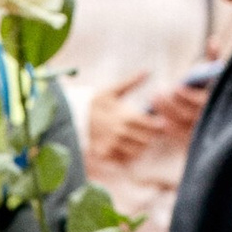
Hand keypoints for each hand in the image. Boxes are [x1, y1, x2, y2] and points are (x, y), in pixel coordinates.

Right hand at [86, 71, 201, 169]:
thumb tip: (147, 71)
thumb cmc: (96, 101)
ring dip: (141, 147)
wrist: (73, 116)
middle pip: (147, 140)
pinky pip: (124, 161)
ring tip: (138, 141)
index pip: (152, 125)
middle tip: (149, 132)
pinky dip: (129, 157)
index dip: (158, 125)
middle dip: (151, 136)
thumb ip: (132, 82)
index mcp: (126, 116)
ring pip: (138, 152)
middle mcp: (121, 132)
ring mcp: (113, 144)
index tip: (159, 123)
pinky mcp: (105, 154)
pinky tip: (126, 148)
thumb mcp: (113, 90)